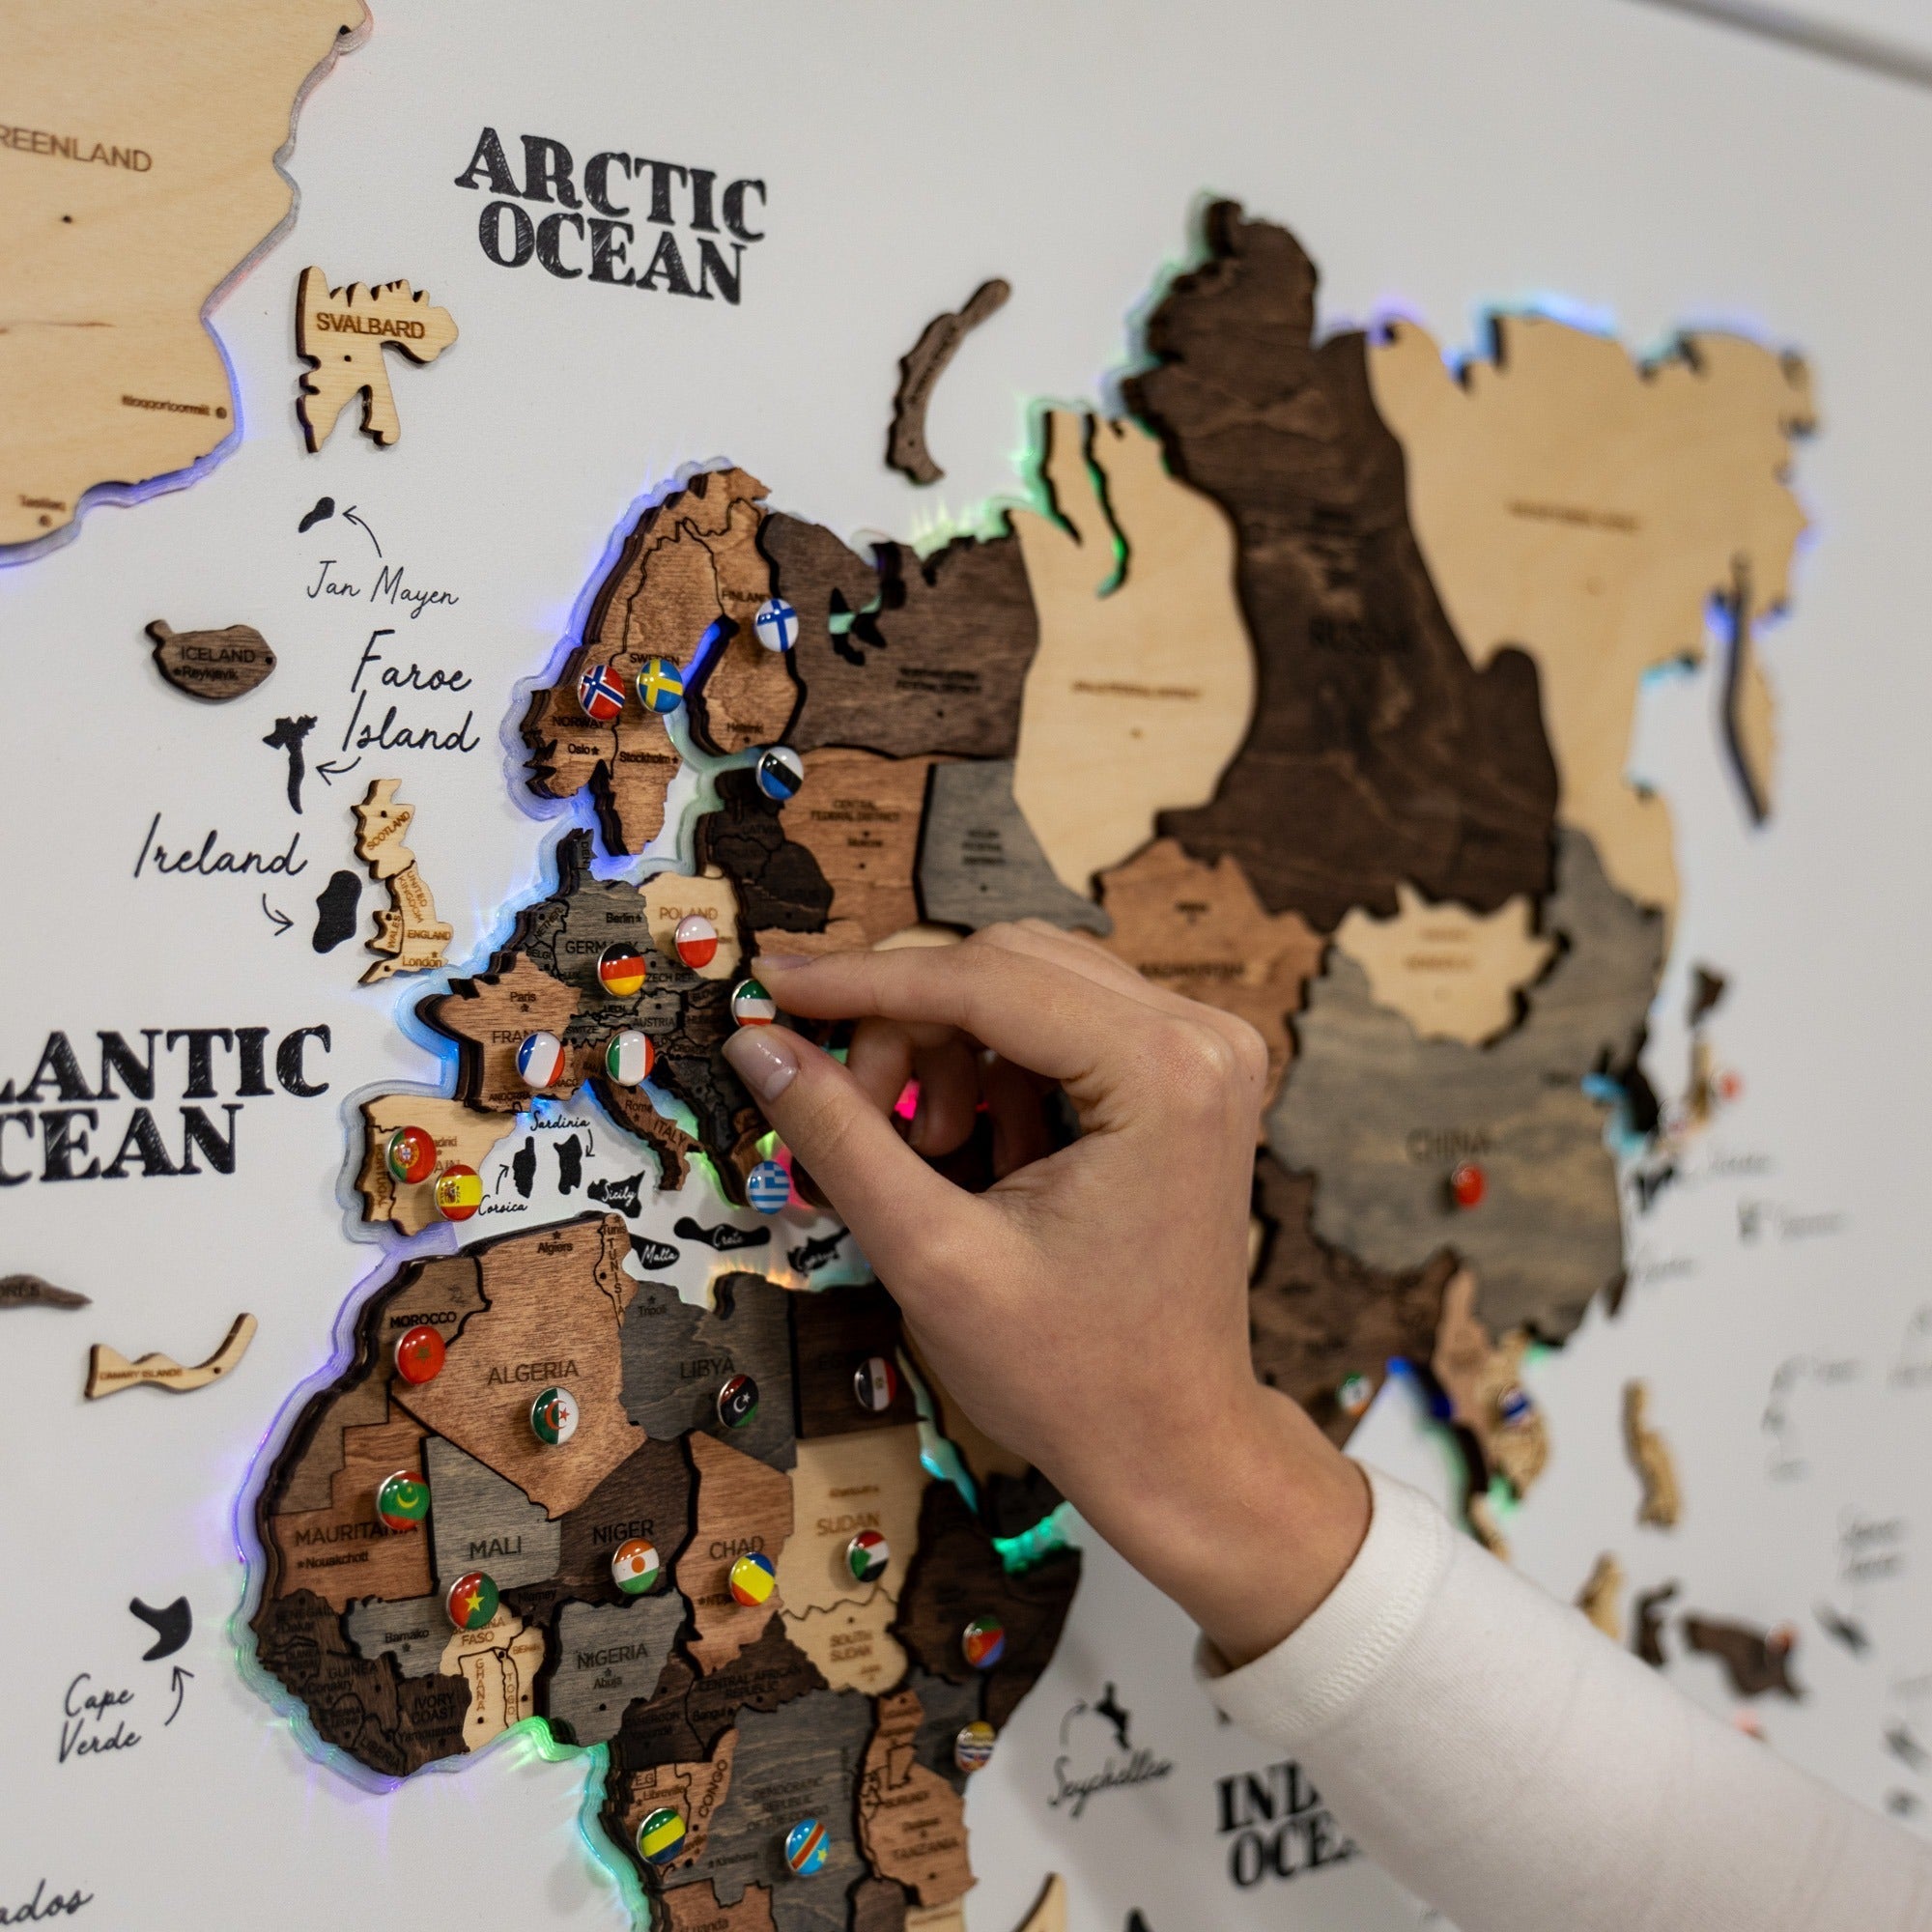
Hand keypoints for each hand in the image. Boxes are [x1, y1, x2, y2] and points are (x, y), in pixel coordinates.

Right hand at [722, 921, 1367, 1664]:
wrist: (1174, 1444)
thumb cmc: (1071, 1375)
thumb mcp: (932, 1256)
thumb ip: (839, 1134)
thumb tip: (755, 1042)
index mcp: (1163, 1070)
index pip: (983, 978)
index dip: (861, 980)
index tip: (769, 982)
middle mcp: (1200, 1035)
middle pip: (1004, 962)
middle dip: (904, 1024)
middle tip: (848, 1107)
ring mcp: (1203, 1048)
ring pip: (1026, 982)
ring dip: (945, 1047)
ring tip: (927, 1152)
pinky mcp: (1186, 1072)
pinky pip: (1059, 1020)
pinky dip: (993, 1067)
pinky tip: (977, 1151)